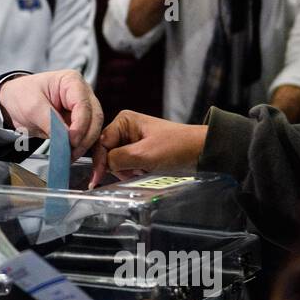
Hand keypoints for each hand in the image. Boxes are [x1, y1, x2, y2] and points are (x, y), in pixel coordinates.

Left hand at [0, 70, 103, 164]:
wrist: (14, 101)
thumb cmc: (22, 95)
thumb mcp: (32, 106)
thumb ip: (49, 121)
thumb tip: (65, 139)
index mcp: (72, 81)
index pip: (83, 104)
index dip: (80, 124)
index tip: (71, 140)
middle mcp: (83, 94)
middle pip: (94, 117)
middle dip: (85, 138)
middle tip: (71, 153)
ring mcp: (83, 109)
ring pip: (94, 129)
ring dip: (85, 145)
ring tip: (69, 157)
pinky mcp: (80, 123)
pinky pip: (88, 137)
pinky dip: (84, 148)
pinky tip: (77, 158)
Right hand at [91, 110, 206, 185]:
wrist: (202, 152)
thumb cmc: (178, 147)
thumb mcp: (145, 154)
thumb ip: (119, 159)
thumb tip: (103, 166)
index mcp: (124, 121)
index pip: (101, 143)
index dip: (100, 162)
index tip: (97, 179)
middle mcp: (126, 128)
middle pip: (107, 153)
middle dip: (117, 167)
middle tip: (132, 173)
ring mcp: (133, 141)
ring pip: (117, 161)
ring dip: (126, 171)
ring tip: (142, 172)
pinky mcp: (140, 152)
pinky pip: (127, 165)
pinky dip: (133, 172)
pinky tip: (145, 172)